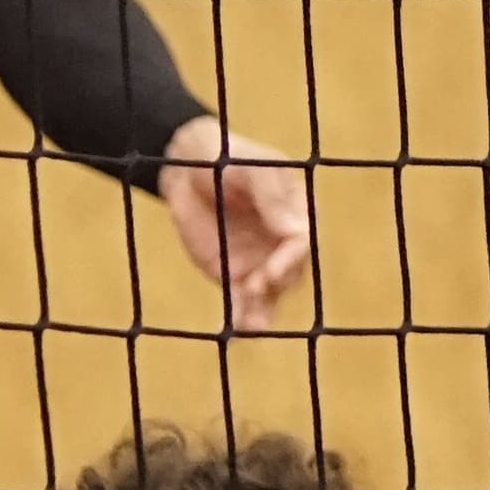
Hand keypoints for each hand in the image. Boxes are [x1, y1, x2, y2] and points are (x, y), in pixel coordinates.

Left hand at [161, 125, 317, 332]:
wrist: (187, 169)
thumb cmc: (226, 158)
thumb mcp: (252, 168)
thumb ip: (271, 197)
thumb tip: (295, 231)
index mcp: (297, 213)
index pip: (301, 241)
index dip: (291, 258)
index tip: (273, 270)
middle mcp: (283, 243)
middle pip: (290, 272)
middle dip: (276, 284)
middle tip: (257, 287)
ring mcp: (260, 262)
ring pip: (270, 295)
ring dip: (262, 311)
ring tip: (252, 326)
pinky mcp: (234, 275)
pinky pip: (241, 301)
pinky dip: (239, 318)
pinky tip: (233, 331)